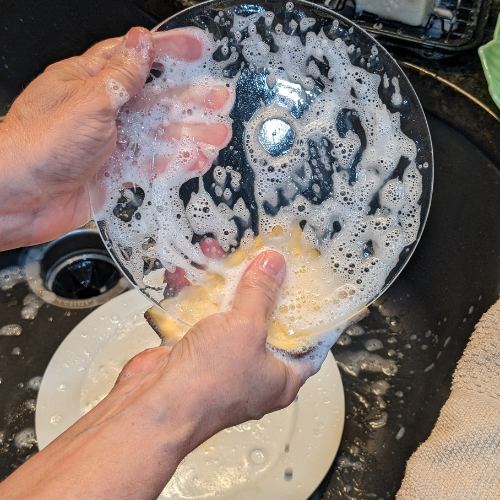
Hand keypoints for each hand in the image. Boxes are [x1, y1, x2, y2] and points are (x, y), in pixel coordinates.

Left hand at [0, 26, 233, 250]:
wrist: (19, 200)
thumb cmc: (38, 146)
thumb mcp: (87, 102)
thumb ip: (120, 76)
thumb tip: (141, 45)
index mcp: (88, 81)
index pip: (134, 57)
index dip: (166, 50)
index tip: (195, 48)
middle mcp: (102, 111)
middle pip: (154, 99)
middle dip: (188, 98)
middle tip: (218, 97)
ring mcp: (110, 143)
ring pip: (158, 134)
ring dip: (189, 133)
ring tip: (217, 132)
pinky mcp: (115, 172)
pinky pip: (152, 165)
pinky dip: (175, 163)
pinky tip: (194, 160)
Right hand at [0, 250, 305, 499]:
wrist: (154, 407)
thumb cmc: (207, 386)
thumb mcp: (246, 327)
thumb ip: (262, 293)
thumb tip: (274, 267)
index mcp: (281, 377)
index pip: (307, 342)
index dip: (309, 313)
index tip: (306, 287)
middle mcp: (254, 373)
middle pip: (266, 323)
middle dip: (260, 289)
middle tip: (263, 264)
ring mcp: (223, 364)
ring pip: (229, 317)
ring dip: (224, 286)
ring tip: (224, 257)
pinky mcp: (194, 355)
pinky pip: (200, 319)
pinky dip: (195, 296)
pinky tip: (191, 274)